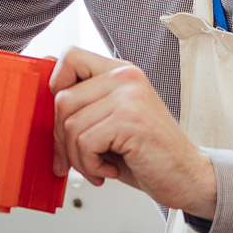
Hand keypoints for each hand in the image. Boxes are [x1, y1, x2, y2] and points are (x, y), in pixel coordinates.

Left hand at [49, 48, 219, 217]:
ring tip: (99, 166)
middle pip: (62, 99)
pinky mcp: (130, 120)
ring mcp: (129, 96)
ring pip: (70, 126)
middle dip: (62, 139)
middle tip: (80, 158)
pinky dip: (91, 165)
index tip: (62, 118)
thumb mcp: (113, 121)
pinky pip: (84, 143)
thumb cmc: (149, 154)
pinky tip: (110, 168)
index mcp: (121, 72)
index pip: (70, 56)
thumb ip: (87, 106)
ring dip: (78, 158)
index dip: (55, 86)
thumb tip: (45, 99)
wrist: (187, 176)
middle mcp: (125, 77)